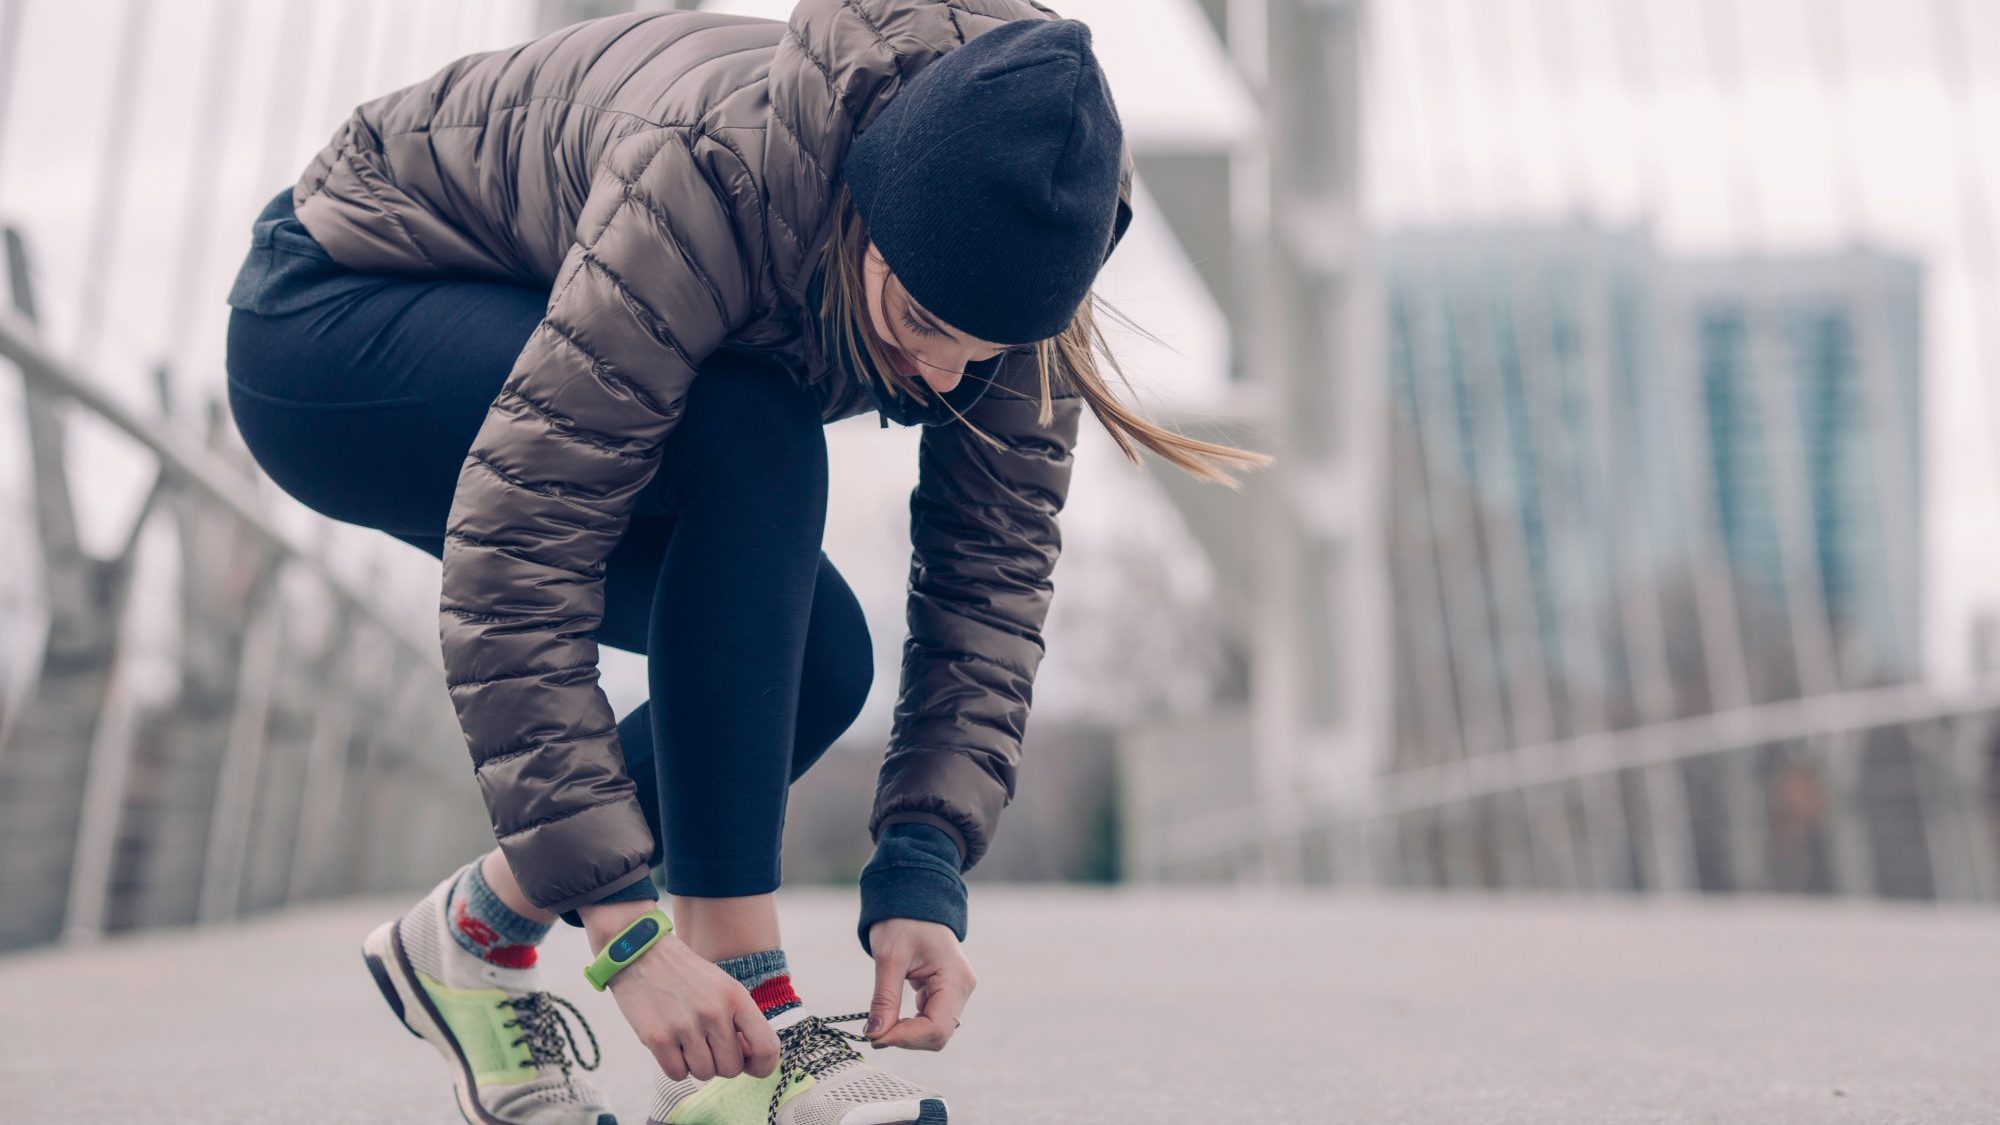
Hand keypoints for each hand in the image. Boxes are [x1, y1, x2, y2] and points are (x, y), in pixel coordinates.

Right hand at [580, 901, 779, 1080]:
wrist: (641, 954)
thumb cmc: (685, 975)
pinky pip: (677, 1074)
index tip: (751, 1065)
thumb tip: (749, 1059)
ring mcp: (686, 1026)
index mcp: (736, 997)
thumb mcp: (723, 986)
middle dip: (721, 1063)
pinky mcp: (658, 1038)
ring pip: (704, 1074)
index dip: (763, 1066)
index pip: (767, 1047)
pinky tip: (670, 1045)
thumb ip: (740, 1020)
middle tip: (707, 1045)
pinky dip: (675, 1066)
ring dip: (696, 1064)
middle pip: (731, 1068)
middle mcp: (714, 1012)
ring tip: (686, 1040)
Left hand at [864, 917, 974, 1050]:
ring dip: (907, 1034)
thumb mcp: (889, 957)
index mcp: (956, 978)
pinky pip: (930, 1020)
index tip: (875, 1036)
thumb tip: (875, 1034)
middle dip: (906, 1039)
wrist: (913, 897)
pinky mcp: (945, 992)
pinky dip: (910, 1025)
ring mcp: (956, 991)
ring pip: (934, 1031)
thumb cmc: (903, 920)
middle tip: (874, 1032)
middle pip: (938, 1035)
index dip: (906, 1038)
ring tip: (881, 1023)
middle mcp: (962, 988)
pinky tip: (892, 1017)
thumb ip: (884, 998)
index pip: (936, 1028)